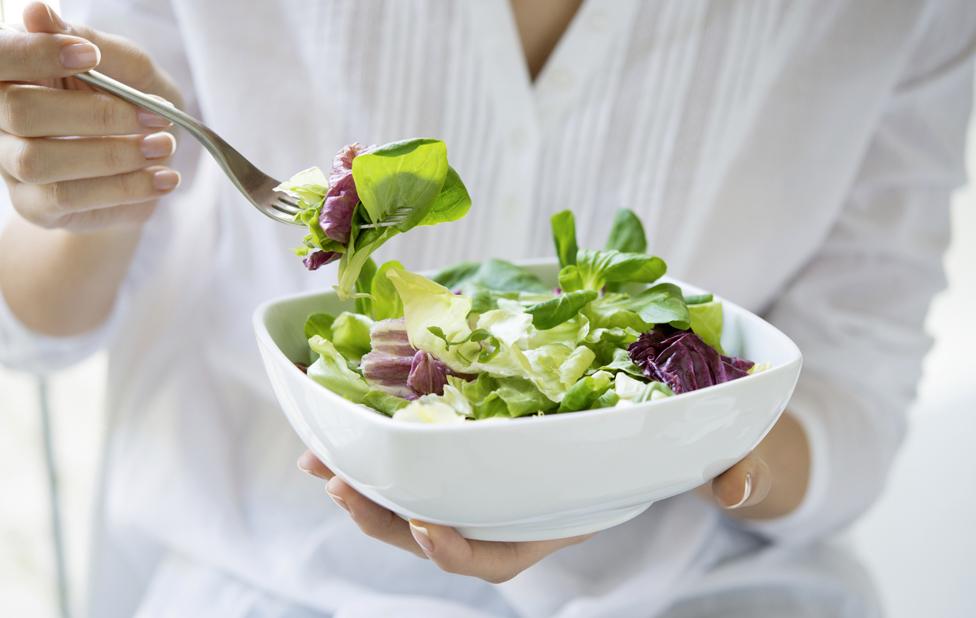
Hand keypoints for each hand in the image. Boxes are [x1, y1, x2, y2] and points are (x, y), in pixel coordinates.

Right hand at [0, 2, 182, 231]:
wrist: (150, 162)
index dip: (37, 54)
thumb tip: (38, 12)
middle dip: (97, 114)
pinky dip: (125, 188)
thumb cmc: (132, 100)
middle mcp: (0, 116)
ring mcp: (12, 164)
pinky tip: (164, 178)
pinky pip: (68, 197)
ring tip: (164, 146)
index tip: (89, 57)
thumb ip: (87, 40)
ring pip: (40, 162)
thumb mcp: (124, 64)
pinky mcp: (36, 205)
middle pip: (19, 112)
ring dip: (113, 155)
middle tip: (157, 116)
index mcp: (14, 70)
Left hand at [296, 412, 809, 582]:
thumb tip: (739, 486)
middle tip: (337, 482)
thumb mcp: (734, 458)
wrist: (699, 416)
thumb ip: (740, 475)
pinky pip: (431, 440)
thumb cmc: (711, 445)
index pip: (506, 552)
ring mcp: (503, 465)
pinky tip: (354, 410)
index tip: (427, 525)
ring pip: (422, 490)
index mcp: (566, 514)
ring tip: (321, 455)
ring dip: (368, 477)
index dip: (461, 550)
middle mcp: (524, 496)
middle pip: (439, 527)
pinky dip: (389, 432)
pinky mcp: (492, 424)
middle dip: (384, 517)